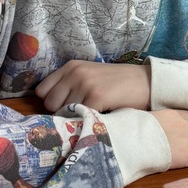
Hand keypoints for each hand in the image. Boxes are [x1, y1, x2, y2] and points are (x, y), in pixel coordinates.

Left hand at [36, 60, 150, 111]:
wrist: (146, 82)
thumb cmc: (118, 83)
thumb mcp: (90, 76)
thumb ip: (70, 85)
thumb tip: (48, 106)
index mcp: (71, 66)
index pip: (42, 90)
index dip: (52, 102)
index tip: (66, 106)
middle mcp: (75, 73)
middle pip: (49, 104)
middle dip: (62, 112)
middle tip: (81, 112)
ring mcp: (85, 84)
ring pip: (63, 112)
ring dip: (75, 118)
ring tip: (92, 113)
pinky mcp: (97, 97)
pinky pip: (80, 116)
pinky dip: (88, 121)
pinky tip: (100, 116)